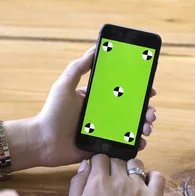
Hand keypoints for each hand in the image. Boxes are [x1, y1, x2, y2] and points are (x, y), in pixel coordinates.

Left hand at [32, 46, 157, 167]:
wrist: (43, 142)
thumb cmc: (51, 113)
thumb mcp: (64, 85)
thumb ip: (78, 67)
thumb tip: (95, 48)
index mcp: (97, 98)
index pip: (123, 91)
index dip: (139, 91)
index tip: (150, 90)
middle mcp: (104, 113)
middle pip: (133, 110)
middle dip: (147, 110)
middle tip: (151, 113)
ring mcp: (105, 131)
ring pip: (132, 127)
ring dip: (145, 126)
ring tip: (147, 128)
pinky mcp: (104, 147)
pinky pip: (125, 145)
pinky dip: (136, 144)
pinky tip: (140, 142)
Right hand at [67, 154, 164, 195]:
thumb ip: (77, 182)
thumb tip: (86, 164)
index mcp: (98, 181)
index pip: (99, 157)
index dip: (97, 163)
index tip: (98, 171)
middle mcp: (119, 180)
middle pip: (116, 159)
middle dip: (112, 165)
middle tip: (111, 179)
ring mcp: (138, 188)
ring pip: (135, 163)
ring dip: (129, 168)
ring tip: (127, 180)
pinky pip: (157, 176)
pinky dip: (152, 175)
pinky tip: (145, 182)